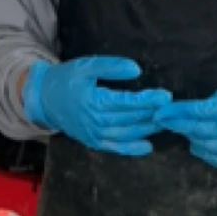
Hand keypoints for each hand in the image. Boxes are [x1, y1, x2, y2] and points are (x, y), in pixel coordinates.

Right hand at [22, 57, 170, 155]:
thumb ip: (111, 67)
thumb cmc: (67, 79)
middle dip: (153, 114)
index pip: (127, 102)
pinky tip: (147, 146)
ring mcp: (94, 134)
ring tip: (165, 122)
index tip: (166, 96)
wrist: (44, 99)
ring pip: (126, 134)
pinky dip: (132, 149)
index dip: (148, 100)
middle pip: (130, 119)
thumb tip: (136, 69)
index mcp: (94, 100)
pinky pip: (115, 148)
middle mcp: (95, 121)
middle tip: (172, 110)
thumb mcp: (86, 66)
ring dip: (147, 130)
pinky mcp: (93, 142)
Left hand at [155, 76, 216, 168]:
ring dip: (191, 139)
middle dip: (178, 125)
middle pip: (200, 130)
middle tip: (163, 121)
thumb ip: (213, 103)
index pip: (198, 112)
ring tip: (181, 132)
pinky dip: (207, 155)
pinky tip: (197, 147)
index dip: (177, 113)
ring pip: (208, 146)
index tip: (161, 112)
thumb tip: (190, 111)